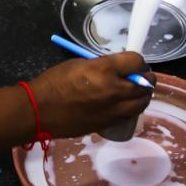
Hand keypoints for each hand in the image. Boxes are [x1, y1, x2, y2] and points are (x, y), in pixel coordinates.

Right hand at [29, 53, 152, 138]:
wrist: (39, 111)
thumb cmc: (54, 82)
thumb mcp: (79, 64)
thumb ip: (103, 65)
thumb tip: (118, 68)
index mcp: (104, 70)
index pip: (137, 62)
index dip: (138, 61)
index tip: (134, 63)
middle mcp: (113, 90)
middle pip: (145, 84)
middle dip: (146, 79)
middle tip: (140, 76)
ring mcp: (112, 110)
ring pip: (141, 103)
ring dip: (141, 96)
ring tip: (134, 92)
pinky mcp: (108, 124)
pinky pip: (128, 115)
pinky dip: (130, 108)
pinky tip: (121, 104)